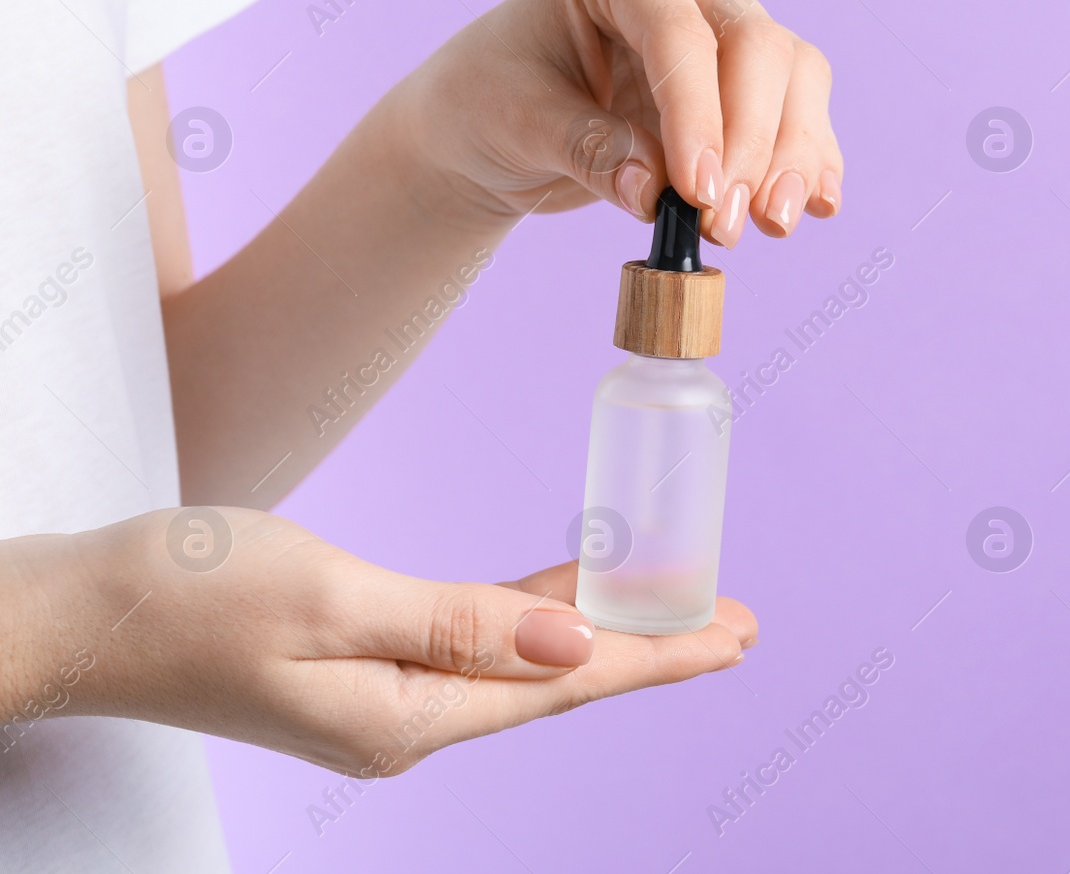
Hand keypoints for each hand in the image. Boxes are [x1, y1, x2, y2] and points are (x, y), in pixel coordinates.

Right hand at [5, 508, 754, 775]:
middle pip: (559, 682)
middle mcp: (407, 723)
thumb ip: (459, 624)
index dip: (658, 657)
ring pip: (522, 661)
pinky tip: (565, 598)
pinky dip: (531, 618)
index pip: (567, 685)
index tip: (735, 635)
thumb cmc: (189, 598)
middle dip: (651, 649)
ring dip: (600, 631)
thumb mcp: (333, 598)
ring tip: (672, 606)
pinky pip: (474, 644)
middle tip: (735, 622)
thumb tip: (573, 641)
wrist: (83, 615)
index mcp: (408, 716)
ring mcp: (384, 701)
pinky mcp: (361, 669)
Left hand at [396, 0, 843, 246]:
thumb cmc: (494, 99)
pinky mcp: (747, 81)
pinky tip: (814, 204)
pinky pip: (800, 109)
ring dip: (790, 156)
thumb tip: (654, 191)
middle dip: (750, 143)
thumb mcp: (519, 124)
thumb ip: (587, 149)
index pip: (679, 30)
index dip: (698, 113)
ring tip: (768, 226)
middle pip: (756, 47)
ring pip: (794, 74)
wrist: (496, 123)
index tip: (699, 192)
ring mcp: (725, 24)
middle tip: (723, 225)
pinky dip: (810, 158)